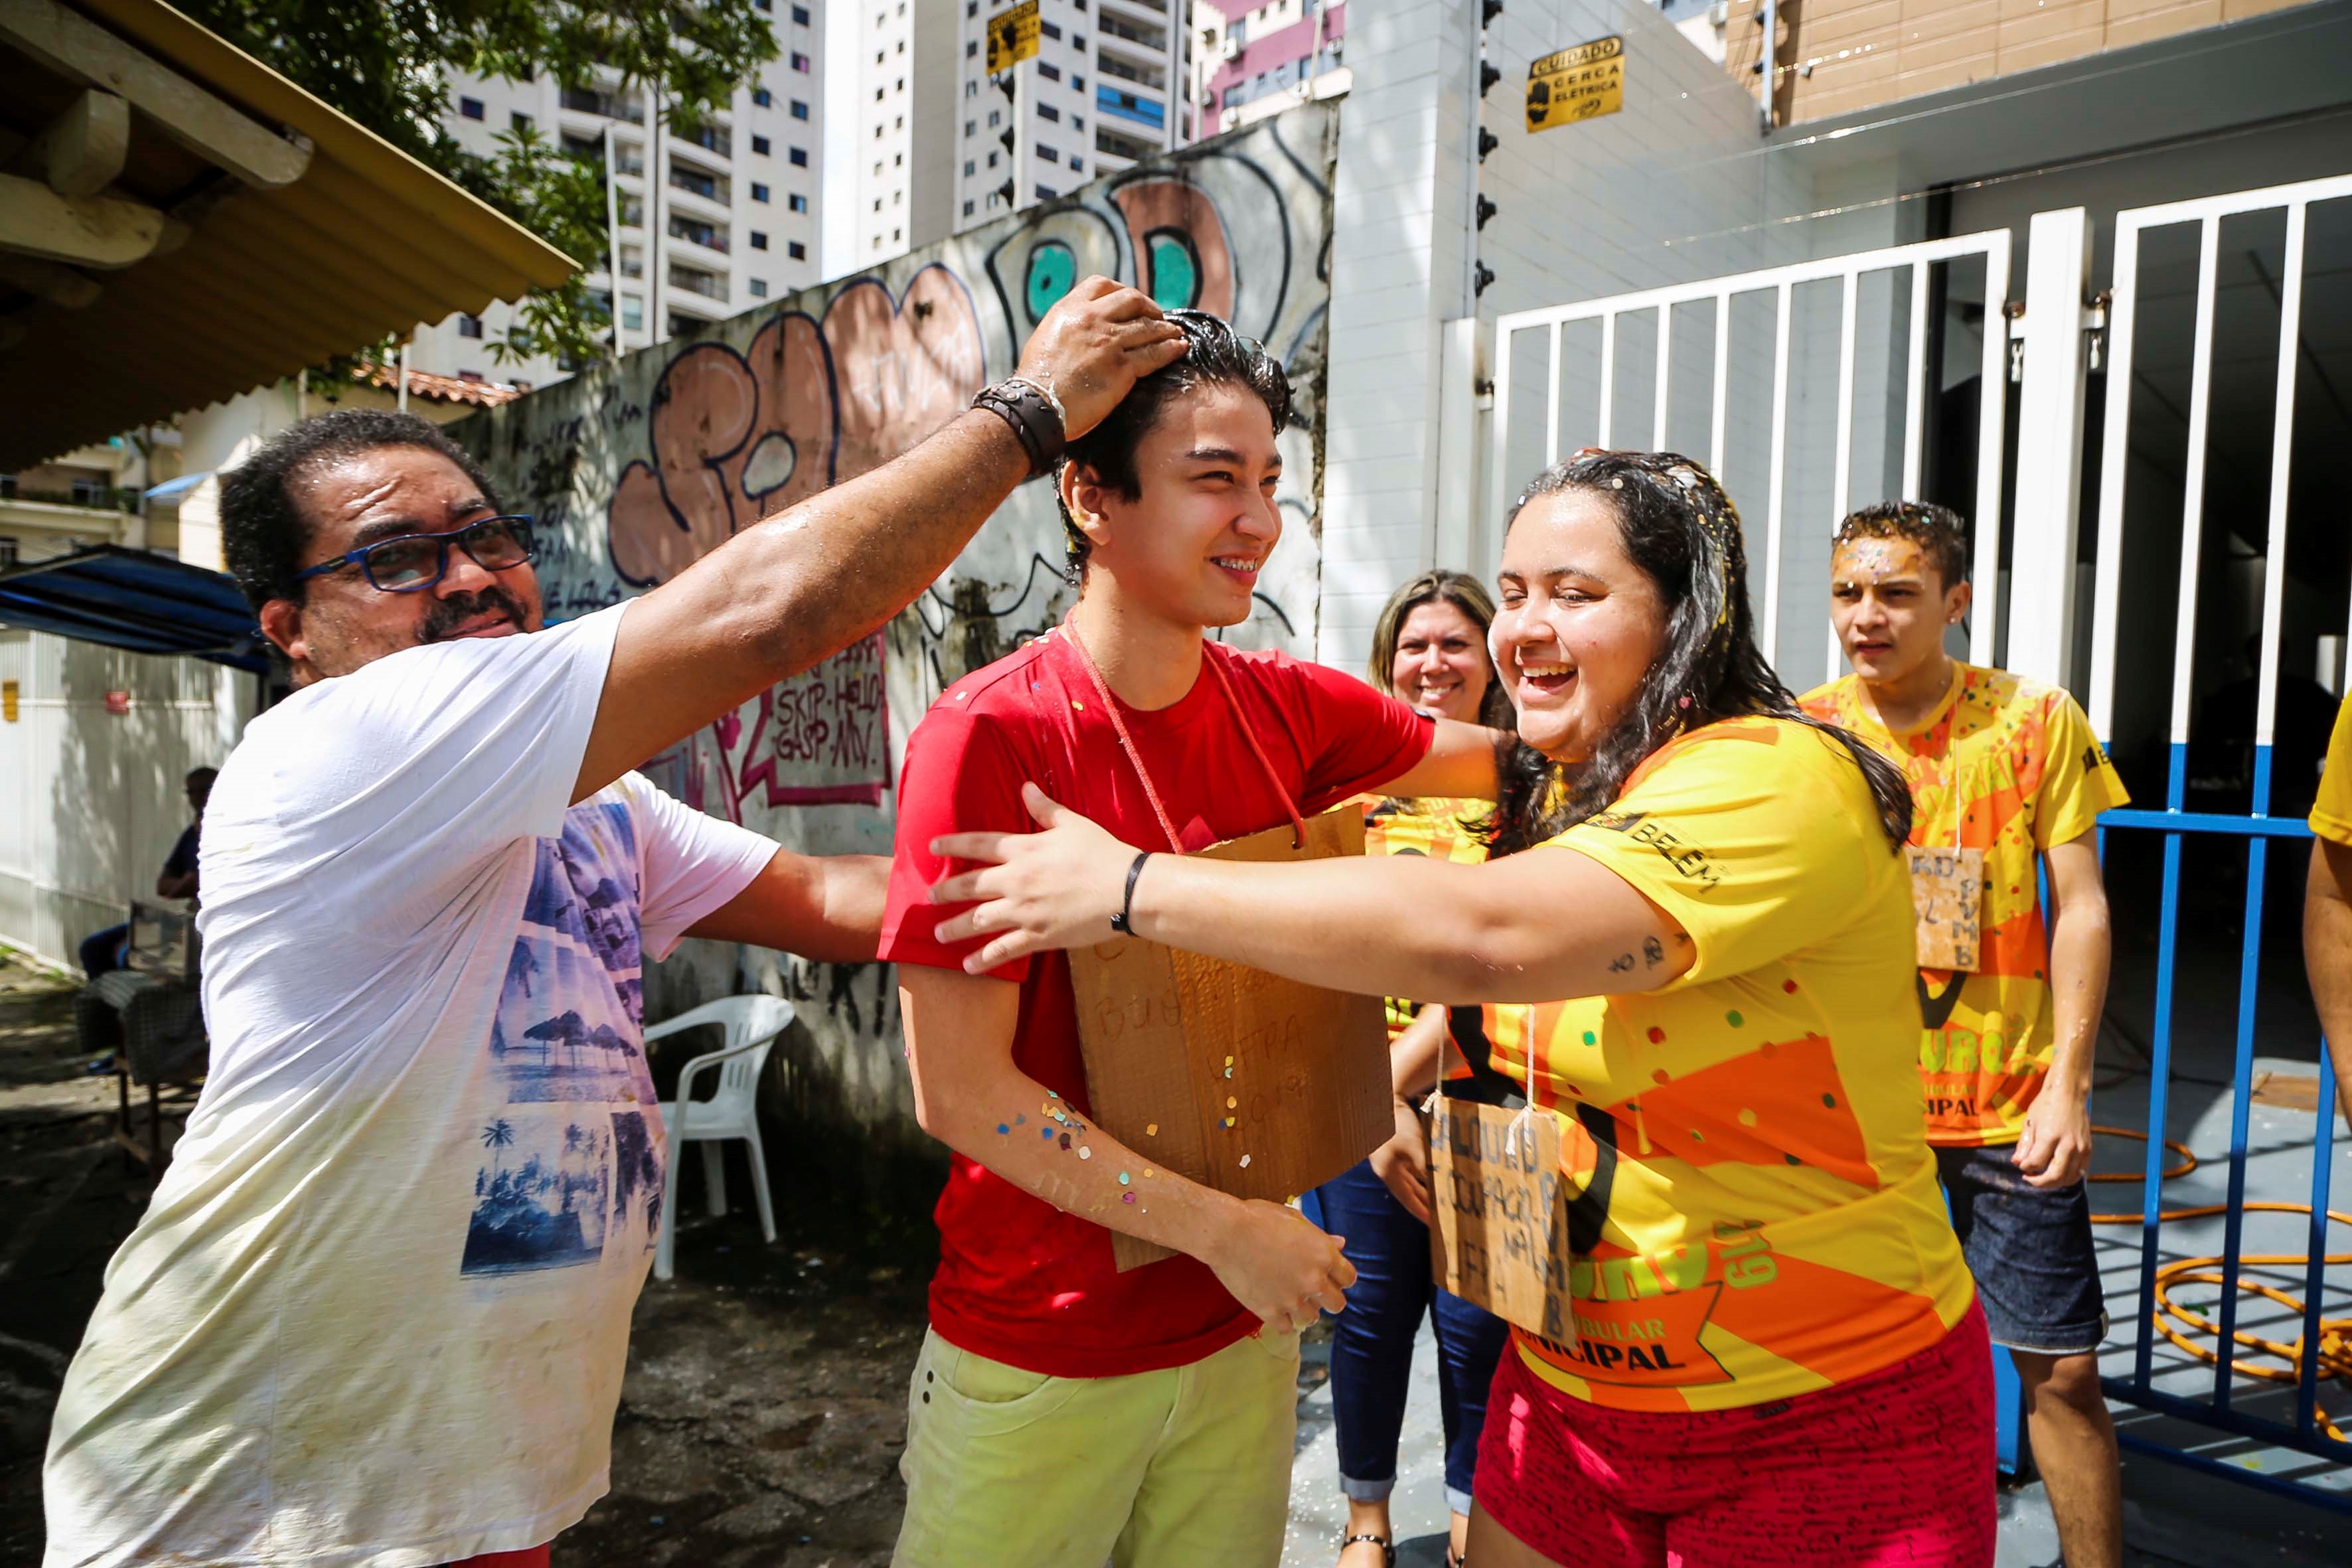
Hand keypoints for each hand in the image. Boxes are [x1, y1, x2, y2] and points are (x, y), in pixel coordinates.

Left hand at [930, 783, 1142, 972]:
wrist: (1127, 890)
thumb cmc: (1103, 853)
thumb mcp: (1073, 824)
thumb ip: (1045, 808)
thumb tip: (1026, 786)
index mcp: (1024, 849)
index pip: (977, 844)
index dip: (952, 844)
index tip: (932, 847)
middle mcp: (1016, 880)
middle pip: (969, 885)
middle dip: (945, 892)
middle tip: (929, 897)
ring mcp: (1024, 910)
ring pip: (978, 920)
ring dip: (954, 928)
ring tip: (938, 934)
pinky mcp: (1038, 936)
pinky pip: (1003, 950)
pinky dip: (982, 960)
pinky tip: (967, 966)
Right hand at [1013, 277, 1187, 440]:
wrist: (1037, 405)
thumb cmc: (1037, 379)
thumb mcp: (1047, 337)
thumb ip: (1070, 327)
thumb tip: (1084, 329)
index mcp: (1070, 309)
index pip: (1102, 285)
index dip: (1122, 290)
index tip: (1132, 302)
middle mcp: (1092, 319)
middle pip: (1133, 300)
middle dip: (1150, 307)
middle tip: (1158, 318)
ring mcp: (1109, 342)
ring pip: (1148, 327)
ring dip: (1167, 329)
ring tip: (1176, 334)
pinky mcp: (1122, 368)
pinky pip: (1154, 354)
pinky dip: (1171, 349)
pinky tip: (1179, 348)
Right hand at [1205, 1198, 1355, 1332]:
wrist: (1225, 1233)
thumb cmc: (1258, 1218)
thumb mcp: (1294, 1220)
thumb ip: (1320, 1237)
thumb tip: (1340, 1244)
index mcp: (1323, 1254)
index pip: (1349, 1278)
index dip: (1340, 1277)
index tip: (1331, 1277)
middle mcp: (1313, 1280)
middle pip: (1337, 1304)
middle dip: (1328, 1298)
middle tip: (1313, 1291)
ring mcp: (1292, 1299)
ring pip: (1312, 1318)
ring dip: (1305, 1310)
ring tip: (1292, 1299)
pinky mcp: (1270, 1312)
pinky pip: (1288, 1329)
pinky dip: (1283, 1321)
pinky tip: (1276, 1308)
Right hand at [1369, 1098, 1431, 1222]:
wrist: (1385, 1097)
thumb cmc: (1397, 1123)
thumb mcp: (1414, 1147)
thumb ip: (1425, 1167)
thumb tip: (1439, 1185)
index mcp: (1388, 1172)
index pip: (1407, 1199)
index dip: (1421, 1212)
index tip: (1433, 1225)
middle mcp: (1388, 1169)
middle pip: (1408, 1193)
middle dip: (1424, 1205)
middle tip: (1439, 1218)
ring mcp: (1390, 1160)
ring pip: (1410, 1182)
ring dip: (1424, 1192)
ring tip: (1439, 1203)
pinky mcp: (1395, 1151)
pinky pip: (1410, 1170)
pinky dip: (1421, 1178)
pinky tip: (1432, 1181)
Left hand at [2012, 1094, 2092, 1187]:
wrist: (2069, 1093)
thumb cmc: (2046, 1105)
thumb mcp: (2030, 1123)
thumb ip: (2024, 1145)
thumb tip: (2017, 1163)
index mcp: (2050, 1137)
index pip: (2036, 1163)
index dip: (2025, 1168)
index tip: (2021, 1165)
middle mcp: (2068, 1145)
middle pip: (2054, 1177)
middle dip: (2039, 1182)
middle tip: (2029, 1178)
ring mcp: (2081, 1149)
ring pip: (2068, 1178)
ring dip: (2053, 1184)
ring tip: (2042, 1178)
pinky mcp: (2089, 1150)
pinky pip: (2080, 1172)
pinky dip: (2068, 1178)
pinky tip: (2057, 1174)